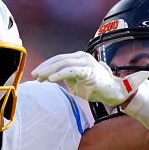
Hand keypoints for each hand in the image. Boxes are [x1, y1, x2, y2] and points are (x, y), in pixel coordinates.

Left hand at [31, 51, 148, 106]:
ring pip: (63, 64)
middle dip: (45, 67)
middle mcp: (82, 57)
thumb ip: (65, 77)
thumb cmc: (96, 88)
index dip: (47, 66)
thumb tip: (49, 78)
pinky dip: (59, 74)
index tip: (37, 75)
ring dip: (49, 71)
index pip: (59, 59)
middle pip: (59, 59)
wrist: (114, 93)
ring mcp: (86, 62)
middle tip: (34, 75)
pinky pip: (70, 71)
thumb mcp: (76, 81)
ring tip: (40, 77)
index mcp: (79, 58)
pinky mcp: (88, 71)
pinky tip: (50, 79)